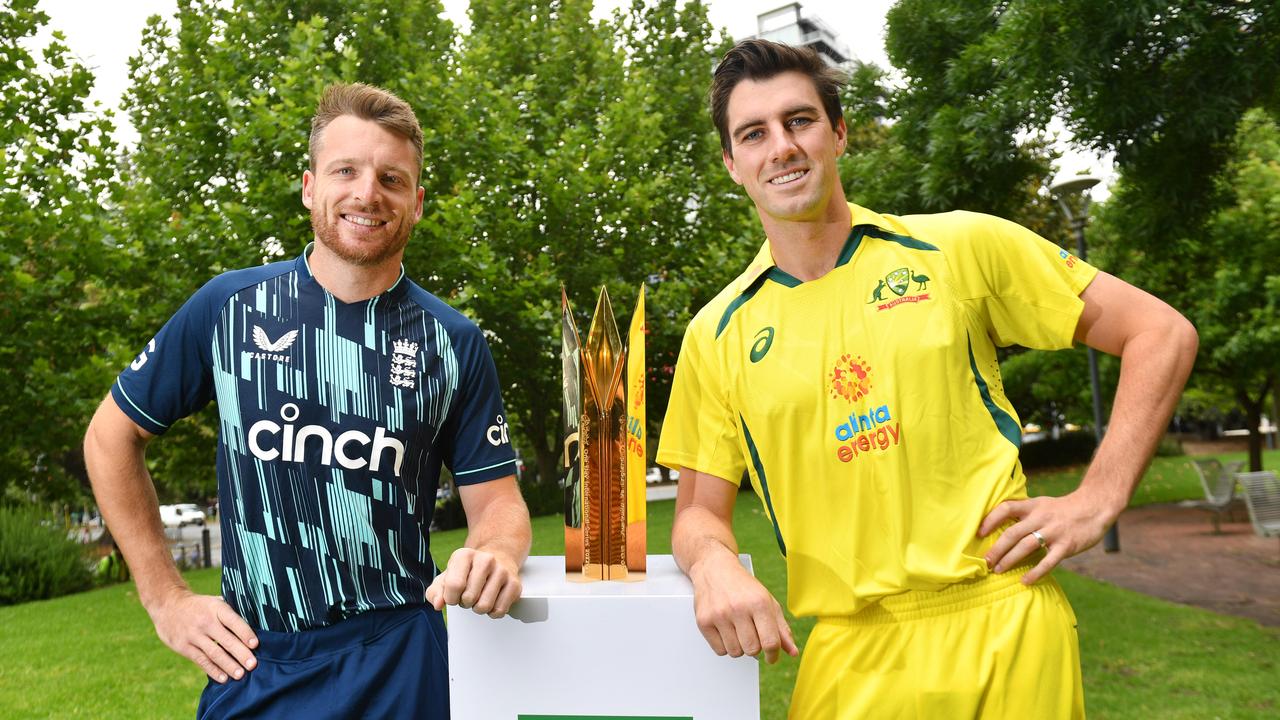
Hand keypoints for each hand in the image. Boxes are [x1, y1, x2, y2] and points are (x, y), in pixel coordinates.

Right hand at [147, 589, 257, 682]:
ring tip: (240, 675)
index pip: (234, 621)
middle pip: (226, 640)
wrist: (168, 605)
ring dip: (228, 665)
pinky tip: (224, 678)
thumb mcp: (215, 601)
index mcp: (216, 608)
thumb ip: (230, 613)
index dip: (245, 633)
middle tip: (253, 665)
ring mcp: (193, 635)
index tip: (255, 644)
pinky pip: (201, 660)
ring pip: (214, 653)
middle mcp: (205, 622)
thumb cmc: (200, 606)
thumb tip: (253, 625)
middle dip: (241, 654)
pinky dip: (213, 670)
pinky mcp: (184, 647)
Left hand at [426, 547, 520, 617]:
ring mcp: (502, 571)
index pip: (454, 585)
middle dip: (465, 603)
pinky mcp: (515, 584)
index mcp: (465, 555)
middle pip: (469, 598)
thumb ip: (435, 592)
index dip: (451, 598)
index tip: (453, 595)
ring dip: (478, 609)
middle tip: (468, 595)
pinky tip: (492, 600)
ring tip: (479, 598)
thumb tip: (438, 604)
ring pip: (484, 606)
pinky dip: (492, 612)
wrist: (497, 559)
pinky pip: (499, 610)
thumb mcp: (446, 578)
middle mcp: (486, 559)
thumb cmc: (467, 572)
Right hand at [688, 551, 797, 663]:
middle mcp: (738, 608)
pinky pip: (719, 650)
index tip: (771, 656)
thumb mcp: (767, 601)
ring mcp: (719, 615)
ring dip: (739, 647)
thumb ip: (781, 628)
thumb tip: (792, 652)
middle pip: (752, 650)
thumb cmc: (743, 587)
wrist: (714, 569)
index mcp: (759, 602)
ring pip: (735, 652)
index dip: (773, 655)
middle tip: (752, 636)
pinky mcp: (704, 621)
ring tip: (738, 630)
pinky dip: (724, 646)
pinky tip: (726, 631)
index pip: (770, 642)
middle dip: (755, 648)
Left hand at [978, 489, 1117, 584]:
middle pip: (1012, 533)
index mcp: (1033, 506)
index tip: (979, 533)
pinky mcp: (1067, 545)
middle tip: (985, 561)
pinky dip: (1035, 572)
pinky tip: (1024, 581)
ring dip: (1010, 560)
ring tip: (998, 570)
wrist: (1095, 507)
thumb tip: (1000, 528)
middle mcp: (1041, 517)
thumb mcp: (1042, 504)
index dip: (990, 520)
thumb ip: (1024, 513)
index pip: (1006, 508)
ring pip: (1026, 546)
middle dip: (996, 549)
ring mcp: (1054, 531)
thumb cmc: (1063, 509)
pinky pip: (1048, 561)